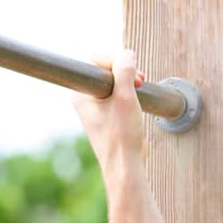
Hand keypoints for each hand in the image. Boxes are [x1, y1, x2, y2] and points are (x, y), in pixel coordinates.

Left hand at [75, 50, 149, 168]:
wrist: (125, 168)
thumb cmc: (122, 137)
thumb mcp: (126, 97)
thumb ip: (125, 71)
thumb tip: (128, 54)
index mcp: (82, 94)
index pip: (96, 62)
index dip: (116, 63)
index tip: (132, 76)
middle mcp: (85, 100)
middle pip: (106, 72)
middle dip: (125, 74)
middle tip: (140, 84)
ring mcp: (95, 110)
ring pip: (113, 85)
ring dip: (129, 86)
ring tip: (140, 95)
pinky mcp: (106, 119)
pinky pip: (117, 98)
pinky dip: (129, 98)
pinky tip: (137, 107)